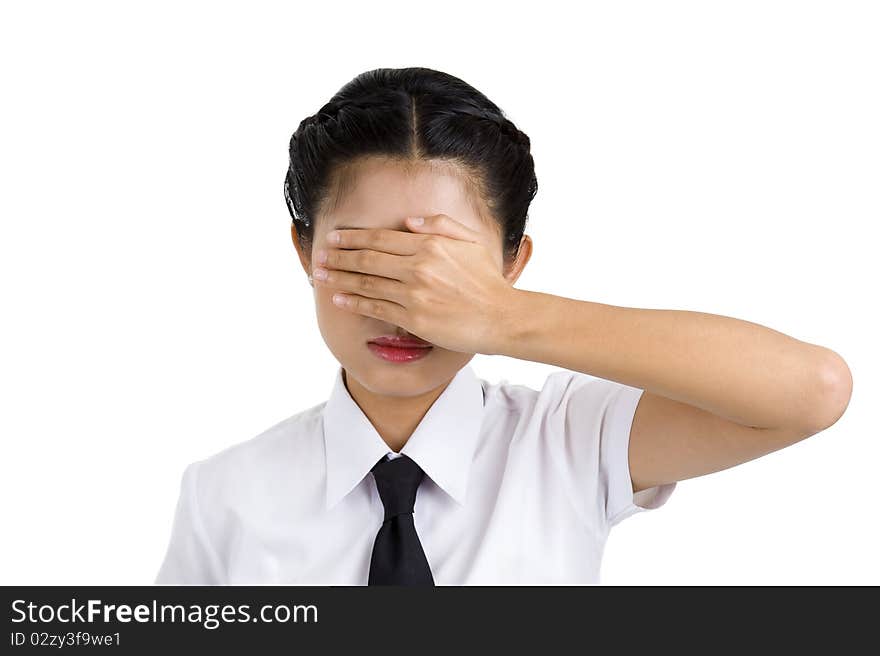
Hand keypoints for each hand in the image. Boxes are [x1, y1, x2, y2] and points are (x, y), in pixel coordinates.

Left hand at [312, 214, 515, 354]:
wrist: (502, 317)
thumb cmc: (488, 281)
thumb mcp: (471, 242)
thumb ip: (441, 225)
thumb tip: (409, 221)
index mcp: (430, 245)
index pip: (381, 238)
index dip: (353, 237)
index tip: (335, 237)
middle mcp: (419, 266)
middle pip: (368, 259)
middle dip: (339, 256)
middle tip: (320, 256)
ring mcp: (415, 293)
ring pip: (368, 282)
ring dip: (340, 278)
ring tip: (320, 276)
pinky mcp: (414, 318)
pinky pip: (377, 308)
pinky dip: (355, 302)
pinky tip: (339, 298)